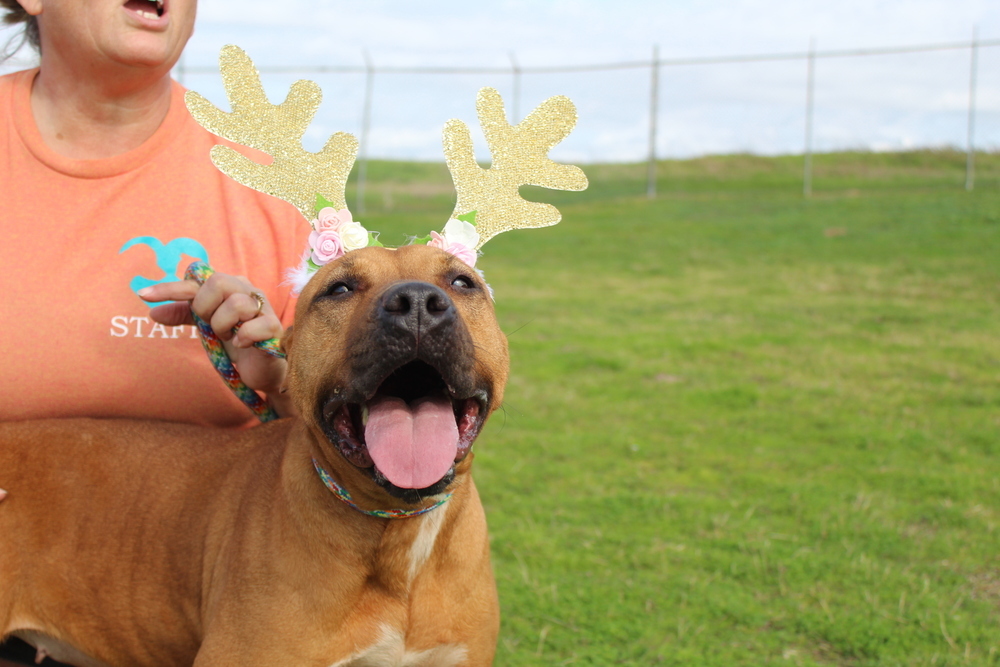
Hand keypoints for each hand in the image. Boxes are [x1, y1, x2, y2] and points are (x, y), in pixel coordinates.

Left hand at [139, 273, 293, 416]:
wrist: (261, 369)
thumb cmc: (234, 341)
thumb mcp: (205, 326)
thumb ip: (184, 315)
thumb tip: (152, 312)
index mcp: (230, 286)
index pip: (197, 280)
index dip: (171, 288)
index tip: (144, 296)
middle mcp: (247, 290)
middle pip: (217, 282)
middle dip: (205, 308)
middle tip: (210, 325)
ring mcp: (263, 308)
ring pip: (236, 304)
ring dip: (224, 326)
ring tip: (228, 337)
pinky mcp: (274, 328)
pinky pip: (254, 326)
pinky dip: (242, 338)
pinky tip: (242, 345)